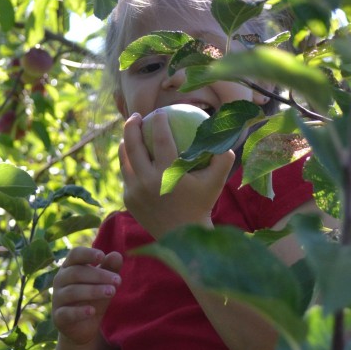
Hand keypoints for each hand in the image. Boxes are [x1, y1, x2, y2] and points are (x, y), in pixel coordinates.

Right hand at [51, 246, 121, 345]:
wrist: (84, 327)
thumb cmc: (93, 297)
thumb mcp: (104, 282)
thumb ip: (110, 268)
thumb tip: (116, 255)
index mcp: (69, 267)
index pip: (75, 254)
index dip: (87, 254)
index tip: (102, 256)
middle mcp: (60, 280)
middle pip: (76, 273)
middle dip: (99, 275)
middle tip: (118, 281)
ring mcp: (57, 299)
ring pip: (73, 292)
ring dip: (94, 291)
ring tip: (112, 292)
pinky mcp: (58, 317)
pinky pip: (67, 313)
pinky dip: (79, 312)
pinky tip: (92, 311)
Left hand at [119, 111, 233, 238]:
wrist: (182, 237)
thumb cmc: (201, 205)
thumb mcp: (216, 183)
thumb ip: (223, 159)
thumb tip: (225, 135)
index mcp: (168, 174)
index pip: (160, 139)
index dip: (158, 121)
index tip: (160, 112)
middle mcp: (147, 181)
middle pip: (134, 145)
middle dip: (132, 125)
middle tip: (136, 115)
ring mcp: (135, 191)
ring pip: (125, 160)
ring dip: (125, 142)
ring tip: (129, 133)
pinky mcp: (129, 200)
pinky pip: (127, 176)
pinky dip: (128, 163)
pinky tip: (131, 155)